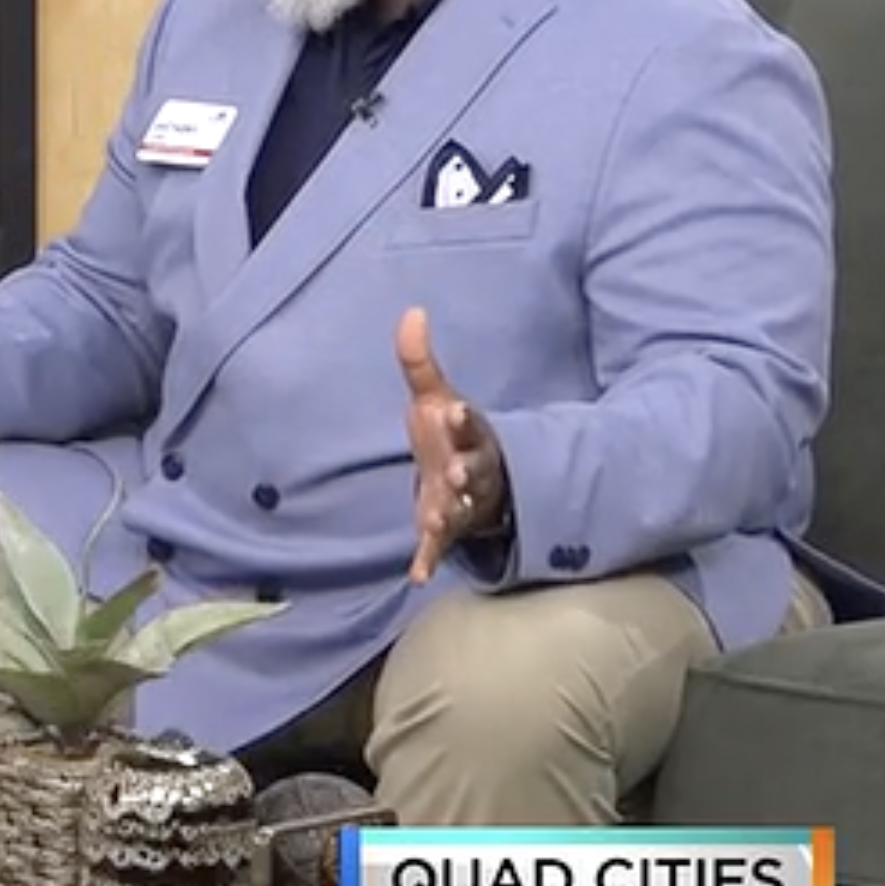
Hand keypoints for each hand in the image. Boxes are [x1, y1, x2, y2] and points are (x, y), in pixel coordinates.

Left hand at [398, 306, 508, 582]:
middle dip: (466, 473)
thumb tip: (411, 310)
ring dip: (448, 516)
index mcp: (469, 435)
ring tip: (433, 523)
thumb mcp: (434, 396)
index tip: (452, 409)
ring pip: (460, 511)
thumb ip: (419, 361)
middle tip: (457, 474)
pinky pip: (441, 546)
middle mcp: (472, 470)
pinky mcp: (448, 528)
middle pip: (473, 471)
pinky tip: (417, 575)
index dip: (462, 418)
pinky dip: (429, 560)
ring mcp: (462, 503)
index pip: (470, 425)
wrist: (469, 476)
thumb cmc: (449, 434)